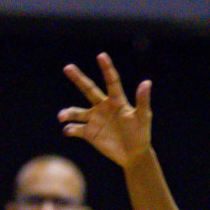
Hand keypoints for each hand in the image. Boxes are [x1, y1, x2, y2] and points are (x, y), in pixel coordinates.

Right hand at [60, 53, 152, 167]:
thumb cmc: (141, 134)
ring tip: (62, 116)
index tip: (101, 56)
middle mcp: (103, 106)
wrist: (134, 154)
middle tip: (68, 67)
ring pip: (77, 111)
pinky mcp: (89, 133)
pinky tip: (68, 130)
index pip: (112, 82)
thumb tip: (147, 82)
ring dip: (68, 113)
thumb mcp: (144, 117)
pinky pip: (76, 129)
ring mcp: (94, 119)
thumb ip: (143, 101)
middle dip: (78, 78)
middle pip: (88, 89)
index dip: (107, 68)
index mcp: (117, 101)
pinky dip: (70, 129)